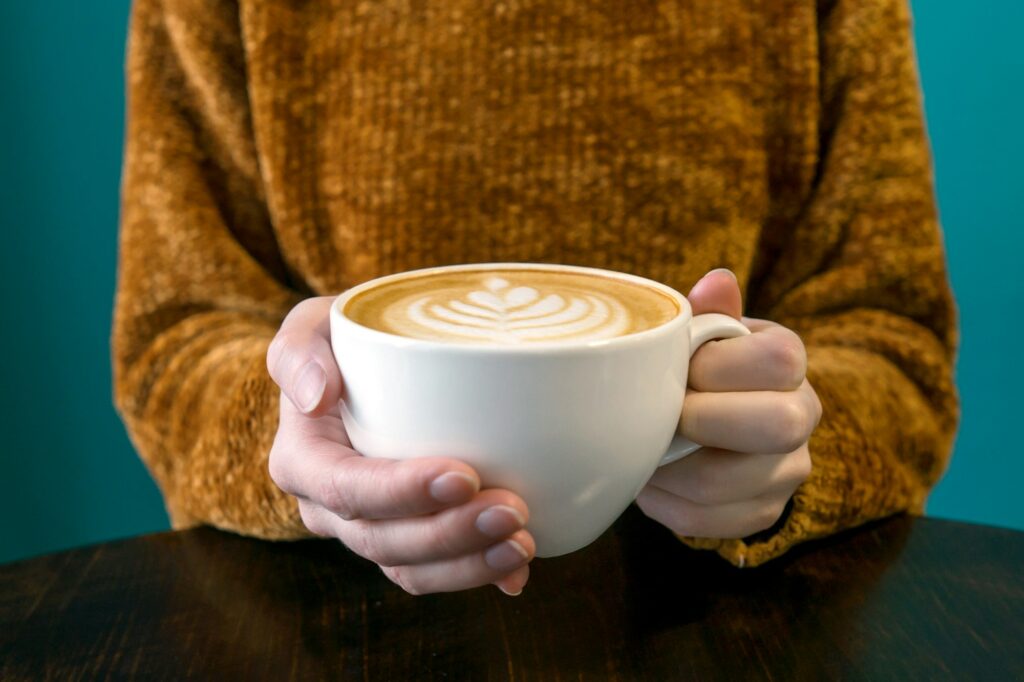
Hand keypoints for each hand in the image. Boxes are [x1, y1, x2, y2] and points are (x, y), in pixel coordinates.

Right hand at [266, 297, 533, 594]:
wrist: (373, 364)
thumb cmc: (345, 340)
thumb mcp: (312, 325)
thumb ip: (298, 350)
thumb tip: (316, 397)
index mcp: (301, 459)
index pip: (345, 487)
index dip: (401, 491)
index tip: (464, 474)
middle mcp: (327, 506)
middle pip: (383, 540)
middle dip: (449, 533)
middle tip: (513, 510)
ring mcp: (367, 529)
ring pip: (410, 568)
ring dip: (469, 564)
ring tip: (523, 543)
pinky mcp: (406, 539)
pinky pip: (434, 573)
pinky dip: (477, 575)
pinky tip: (516, 573)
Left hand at [636, 270, 821, 540]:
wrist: (718, 423)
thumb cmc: (704, 367)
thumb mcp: (707, 334)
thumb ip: (709, 312)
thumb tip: (716, 281)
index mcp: (790, 361)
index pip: (776, 361)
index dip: (716, 366)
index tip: (680, 369)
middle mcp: (804, 415)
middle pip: (777, 425)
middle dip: (701, 420)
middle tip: (663, 415)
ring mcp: (787, 471)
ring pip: (727, 482)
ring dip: (669, 467)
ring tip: (642, 448)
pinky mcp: (762, 513)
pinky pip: (706, 521)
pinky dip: (664, 503)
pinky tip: (650, 479)